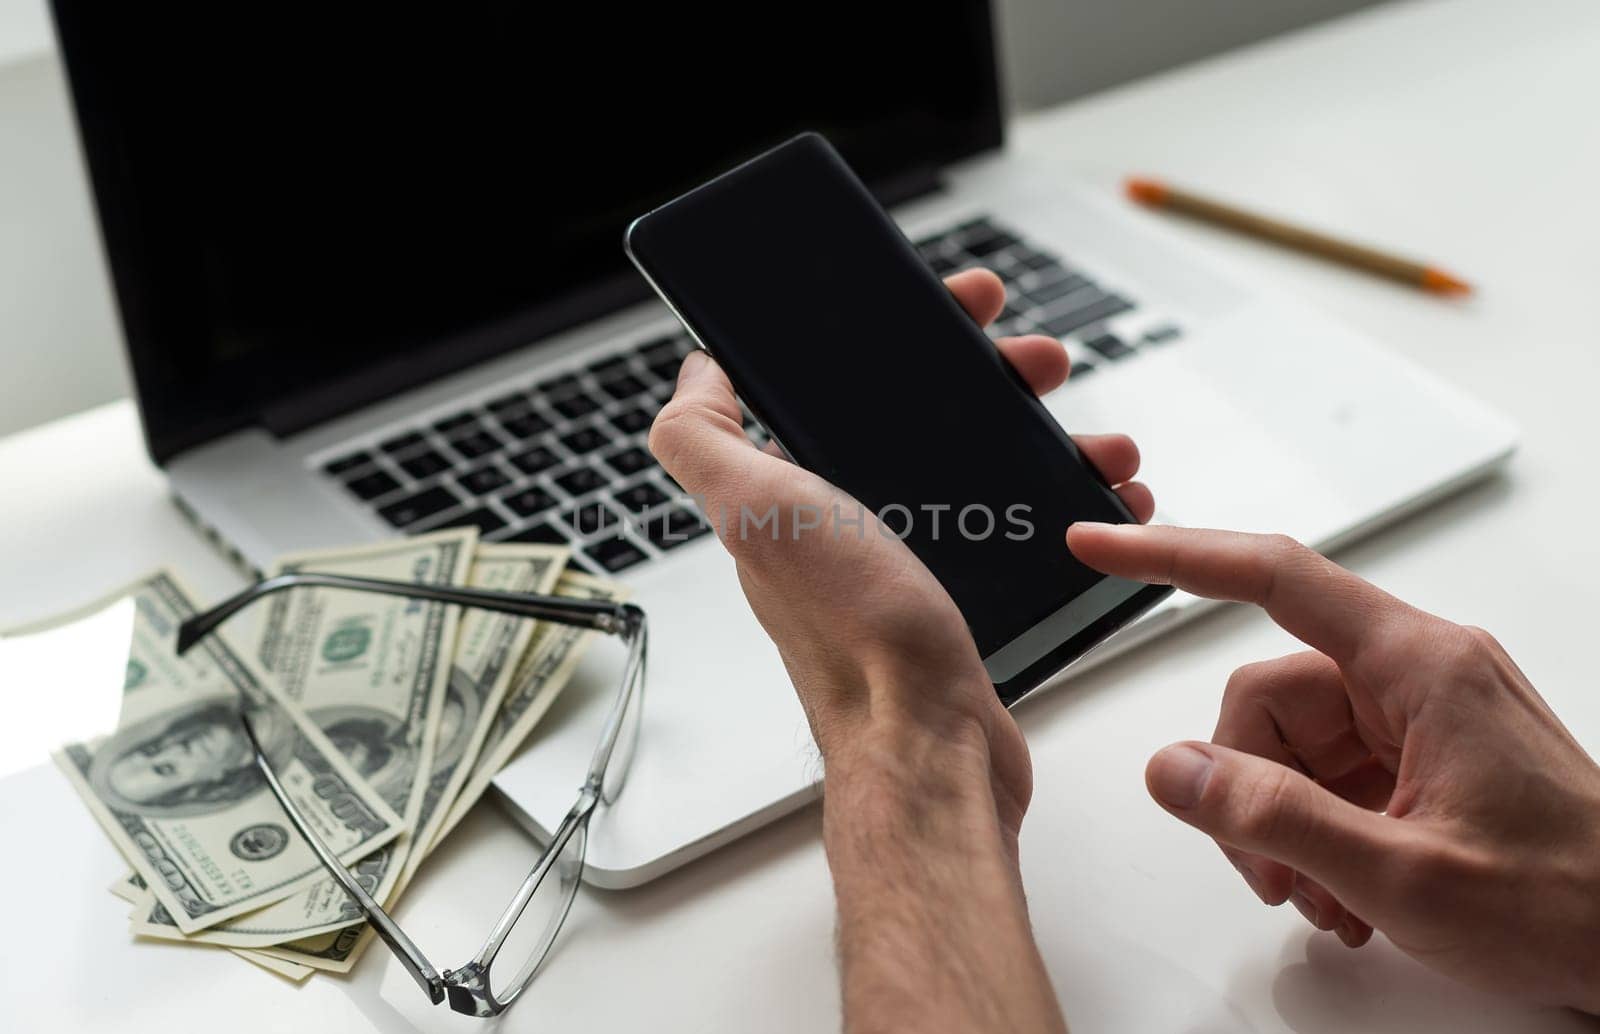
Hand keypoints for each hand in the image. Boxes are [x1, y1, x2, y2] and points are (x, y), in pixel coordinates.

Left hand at [650, 269, 1151, 836]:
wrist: (928, 748)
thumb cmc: (851, 634)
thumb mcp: (758, 512)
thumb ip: (704, 440)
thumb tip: (695, 374)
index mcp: (799, 494)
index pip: (848, 385)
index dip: (902, 333)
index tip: (960, 306)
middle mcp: (850, 527)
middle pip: (927, 419)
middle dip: (993, 377)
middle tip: (1042, 361)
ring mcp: (912, 564)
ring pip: (985, 472)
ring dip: (1045, 442)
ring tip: (1100, 443)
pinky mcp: (967, 604)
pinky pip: (1020, 532)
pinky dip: (1067, 510)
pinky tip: (1105, 501)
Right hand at [1068, 523, 1599, 1012]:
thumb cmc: (1572, 902)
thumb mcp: (1406, 874)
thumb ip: (1276, 817)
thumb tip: (1173, 770)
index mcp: (1420, 666)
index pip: (1273, 578)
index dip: (1175, 556)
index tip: (1102, 547)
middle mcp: (1414, 677)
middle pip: (1267, 697)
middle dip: (1247, 788)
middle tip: (1272, 873)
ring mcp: (1415, 720)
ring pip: (1286, 746)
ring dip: (1281, 828)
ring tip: (1325, 899)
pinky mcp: (1416, 761)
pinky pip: (1323, 778)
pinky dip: (1313, 838)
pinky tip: (1347, 896)